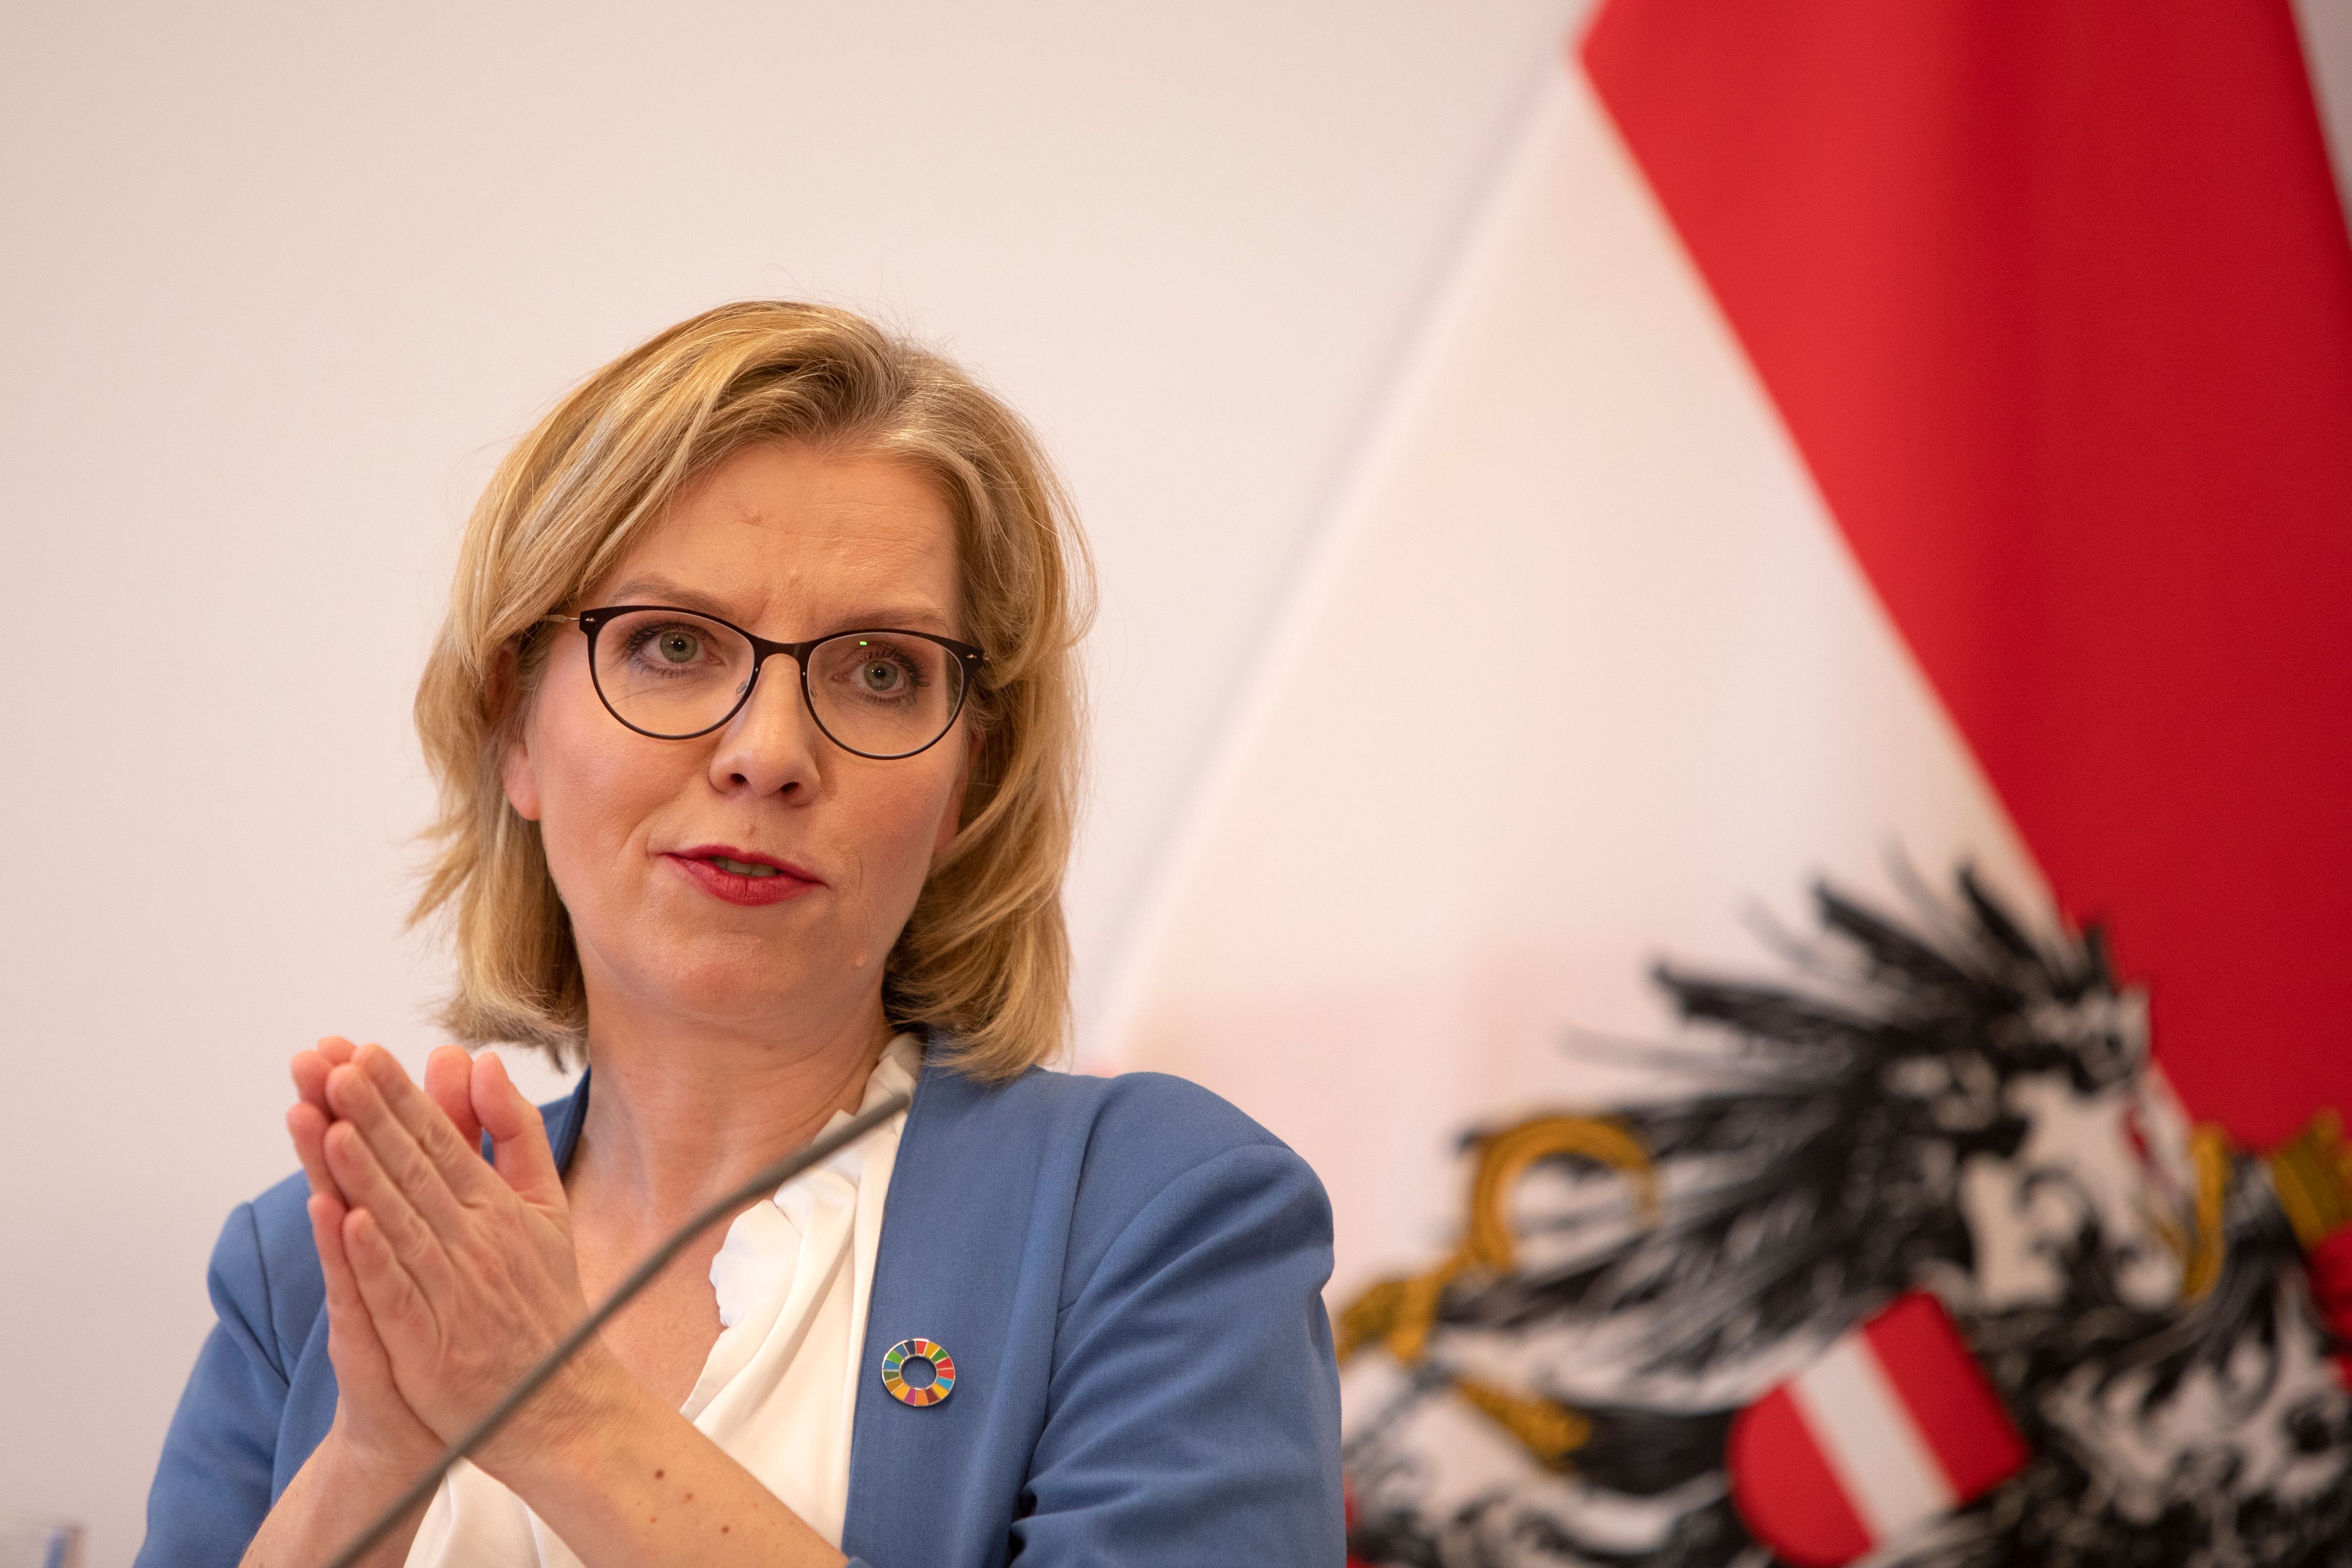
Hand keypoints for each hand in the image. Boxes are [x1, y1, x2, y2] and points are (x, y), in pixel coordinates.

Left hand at [317, 1043, 620, 1474]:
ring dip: (364, 1173)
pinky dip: (373, 1257)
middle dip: (373, 1116)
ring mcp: (452, 1292)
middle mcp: (475, 1240)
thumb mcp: (544, 1205)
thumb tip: (486, 1061)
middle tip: (335, 1067)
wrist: (558, 1402)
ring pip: (400, 1222)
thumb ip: (514, 1132)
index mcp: (497, 1205)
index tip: (363, 1052)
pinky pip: (398, 1293)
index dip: (399, 1095)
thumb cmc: (541, 1301)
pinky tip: (346, 1220)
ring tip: (330, 1125)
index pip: (440, 1138)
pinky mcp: (430, 1345)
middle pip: (415, 1169)